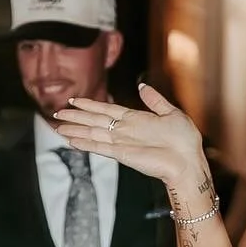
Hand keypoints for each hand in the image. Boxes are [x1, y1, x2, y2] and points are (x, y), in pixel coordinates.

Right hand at [51, 83, 209, 194]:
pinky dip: (85, 144)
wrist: (188, 161)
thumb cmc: (185, 140)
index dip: (90, 105)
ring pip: (92, 134)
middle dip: (75, 117)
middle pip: (94, 121)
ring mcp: (122, 143)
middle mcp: (125, 131)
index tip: (74, 101)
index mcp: (135, 119)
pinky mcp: (122, 154)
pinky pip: (100, 147)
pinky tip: (71, 141)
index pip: (106, 110)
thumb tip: (142, 86)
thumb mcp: (171, 112)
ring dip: (75, 130)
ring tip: (57, 127)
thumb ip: (154, 100)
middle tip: (56, 113)